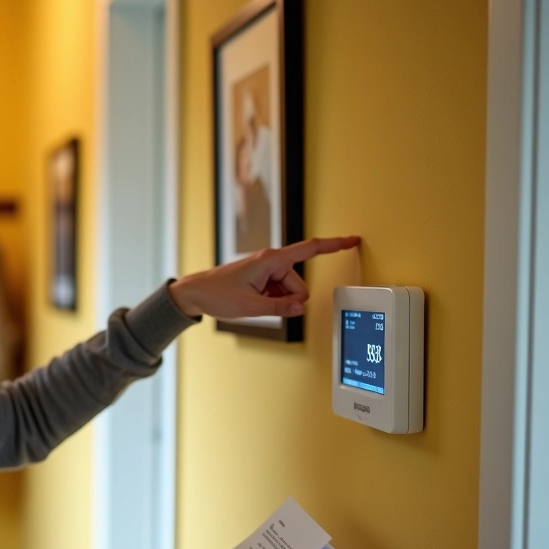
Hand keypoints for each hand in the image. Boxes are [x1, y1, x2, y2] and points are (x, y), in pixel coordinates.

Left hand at [168, 236, 360, 319]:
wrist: (195, 293)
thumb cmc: (217, 293)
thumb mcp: (250, 306)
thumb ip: (279, 308)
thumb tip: (301, 308)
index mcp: (271, 260)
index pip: (310, 249)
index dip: (334, 245)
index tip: (353, 239)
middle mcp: (271, 262)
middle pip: (299, 285)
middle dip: (290, 300)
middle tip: (263, 304)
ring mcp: (267, 272)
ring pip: (290, 293)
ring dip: (279, 302)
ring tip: (254, 302)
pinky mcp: (263, 281)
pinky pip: (279, 295)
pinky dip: (272, 302)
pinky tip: (254, 303)